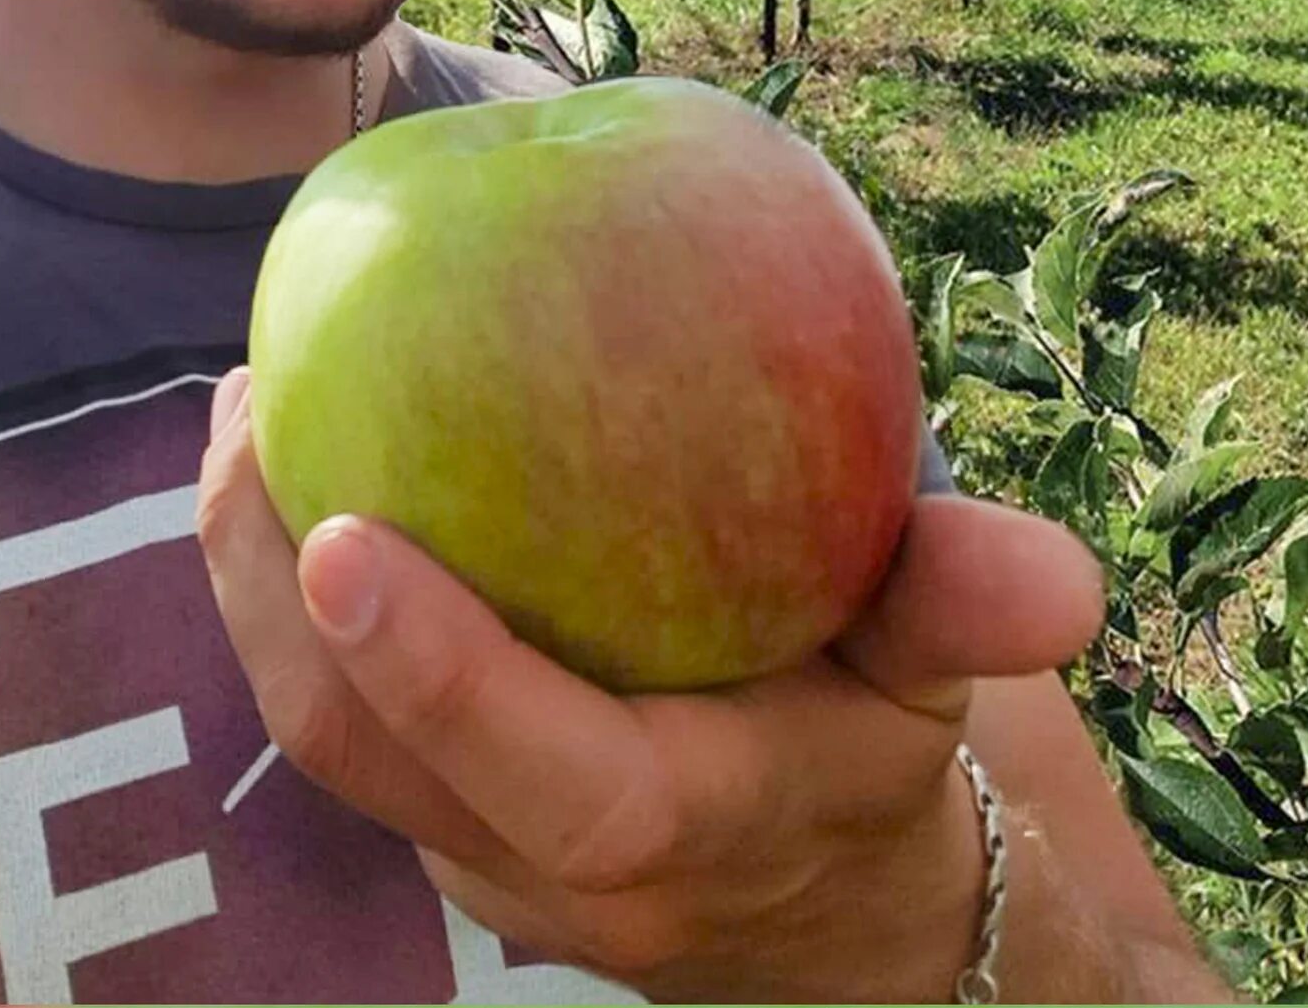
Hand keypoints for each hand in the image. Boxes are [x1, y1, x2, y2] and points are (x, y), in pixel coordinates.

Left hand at [194, 366, 1106, 1001]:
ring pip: (329, 747)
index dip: (447, 674)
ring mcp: (480, 856)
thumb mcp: (943, 671)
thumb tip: (1064, 581)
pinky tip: (291, 451)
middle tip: (251, 415)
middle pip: (377, 766)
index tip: (349, 535)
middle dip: (278, 610)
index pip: (553, 781)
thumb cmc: (878, 739)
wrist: (824, 896)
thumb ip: (977, 609)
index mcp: (691, 826)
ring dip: (251, 589)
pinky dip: (285, 596)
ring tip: (242, 411)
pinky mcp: (439, 815)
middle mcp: (557, 872)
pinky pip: (339, 714)